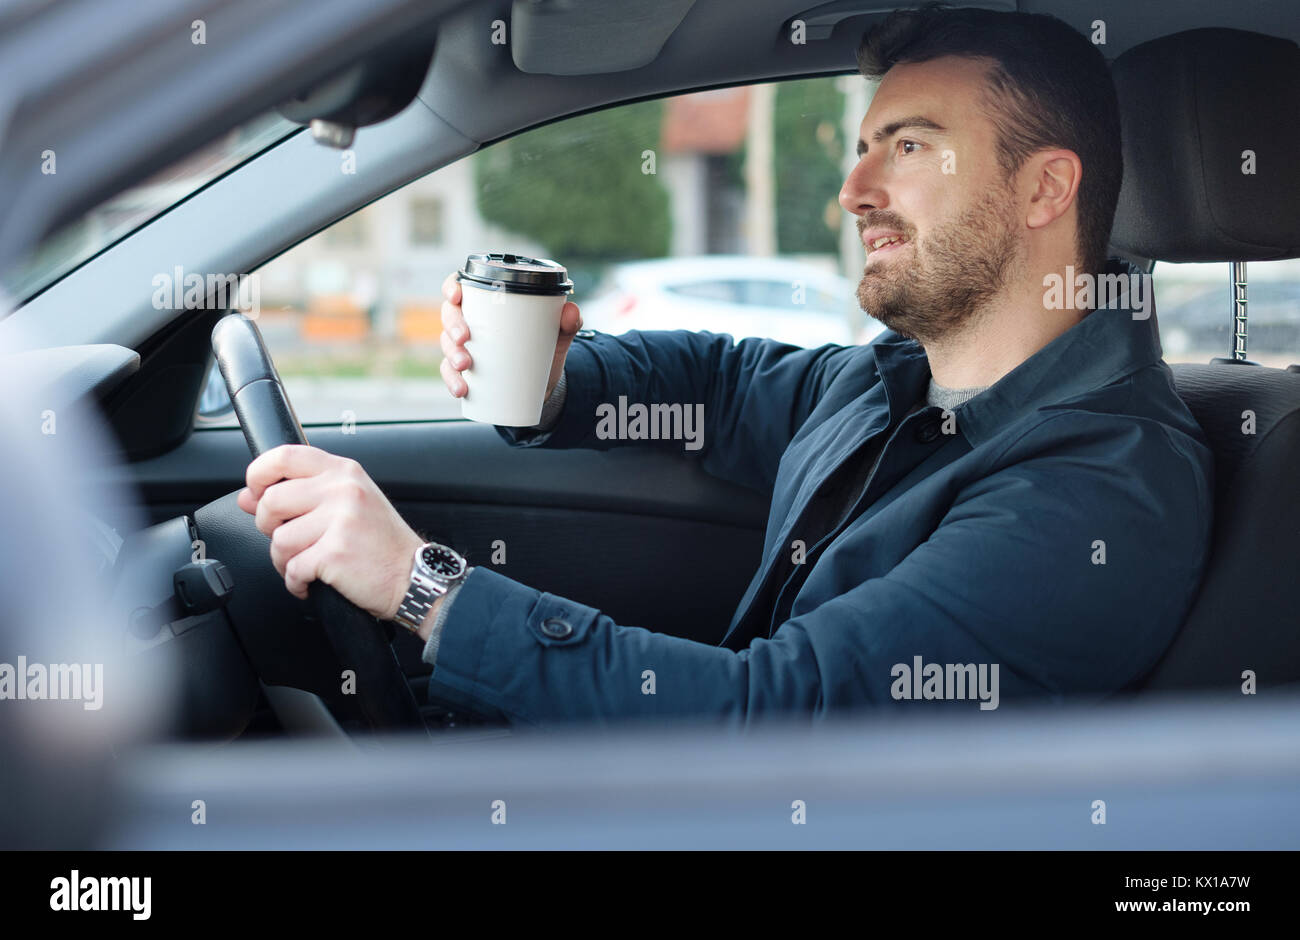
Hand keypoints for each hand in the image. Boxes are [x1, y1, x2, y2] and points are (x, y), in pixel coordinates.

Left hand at [237, 444, 421, 621]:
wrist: (414, 577)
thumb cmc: (381, 543)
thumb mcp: (346, 505)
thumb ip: (299, 495)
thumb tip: (247, 497)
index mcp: (343, 472)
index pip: (284, 456)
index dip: (258, 475)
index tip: (256, 494)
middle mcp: (343, 490)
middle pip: (271, 501)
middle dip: (269, 527)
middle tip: (291, 540)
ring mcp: (340, 520)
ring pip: (278, 540)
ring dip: (285, 561)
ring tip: (307, 565)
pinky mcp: (335, 553)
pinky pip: (292, 569)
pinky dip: (297, 582)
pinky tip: (314, 581)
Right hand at [439, 271, 582, 401]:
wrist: (542, 384)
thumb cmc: (542, 348)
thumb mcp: (557, 336)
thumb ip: (568, 322)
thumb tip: (571, 311)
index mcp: (486, 304)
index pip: (460, 286)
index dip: (451, 286)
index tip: (456, 296)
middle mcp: (470, 322)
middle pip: (449, 315)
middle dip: (452, 325)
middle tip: (464, 337)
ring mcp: (464, 347)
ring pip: (446, 345)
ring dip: (451, 354)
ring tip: (465, 365)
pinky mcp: (465, 372)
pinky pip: (450, 373)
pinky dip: (453, 381)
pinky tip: (462, 389)